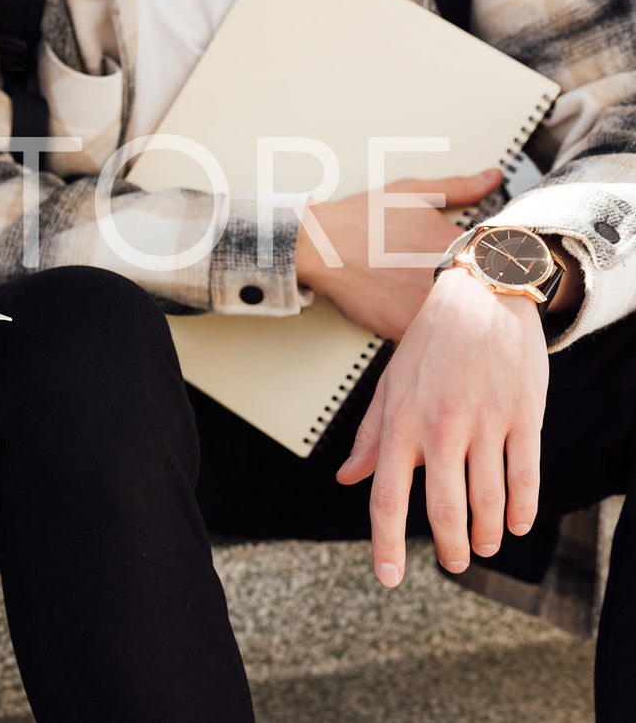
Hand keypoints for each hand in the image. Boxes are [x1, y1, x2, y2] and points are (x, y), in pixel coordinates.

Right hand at [297, 169, 501, 341]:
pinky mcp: (405, 326)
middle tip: (478, 299)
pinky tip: (431, 331)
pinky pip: (433, 342)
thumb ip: (460, 186)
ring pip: (464, 325)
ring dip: (463, 322)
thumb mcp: (413, 193)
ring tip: (456, 316)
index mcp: (458, 244)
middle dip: (486, 299)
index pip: (504, 264)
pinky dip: (435, 339)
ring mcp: (427, 304)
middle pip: (489, 299)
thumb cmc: (361, 218)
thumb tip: (492, 177)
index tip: (501, 274)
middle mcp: (447, 276)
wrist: (319, 245)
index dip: (504, 271)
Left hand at [336, 267, 548, 586]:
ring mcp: (485, 422)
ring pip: (489, 499)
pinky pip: (526, 474)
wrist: (481, 296)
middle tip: (453, 565)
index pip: (387, 496)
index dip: (386, 543)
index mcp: (401, 423)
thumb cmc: (429, 344)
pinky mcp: (523, 415)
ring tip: (483, 547)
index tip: (387, 577)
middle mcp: (441, 427)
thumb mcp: (388, 385)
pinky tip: (517, 525)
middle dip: (449, 548)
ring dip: (487, 533)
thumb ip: (369, 436)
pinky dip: (522, 508)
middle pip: (445, 509)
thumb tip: (346, 478)